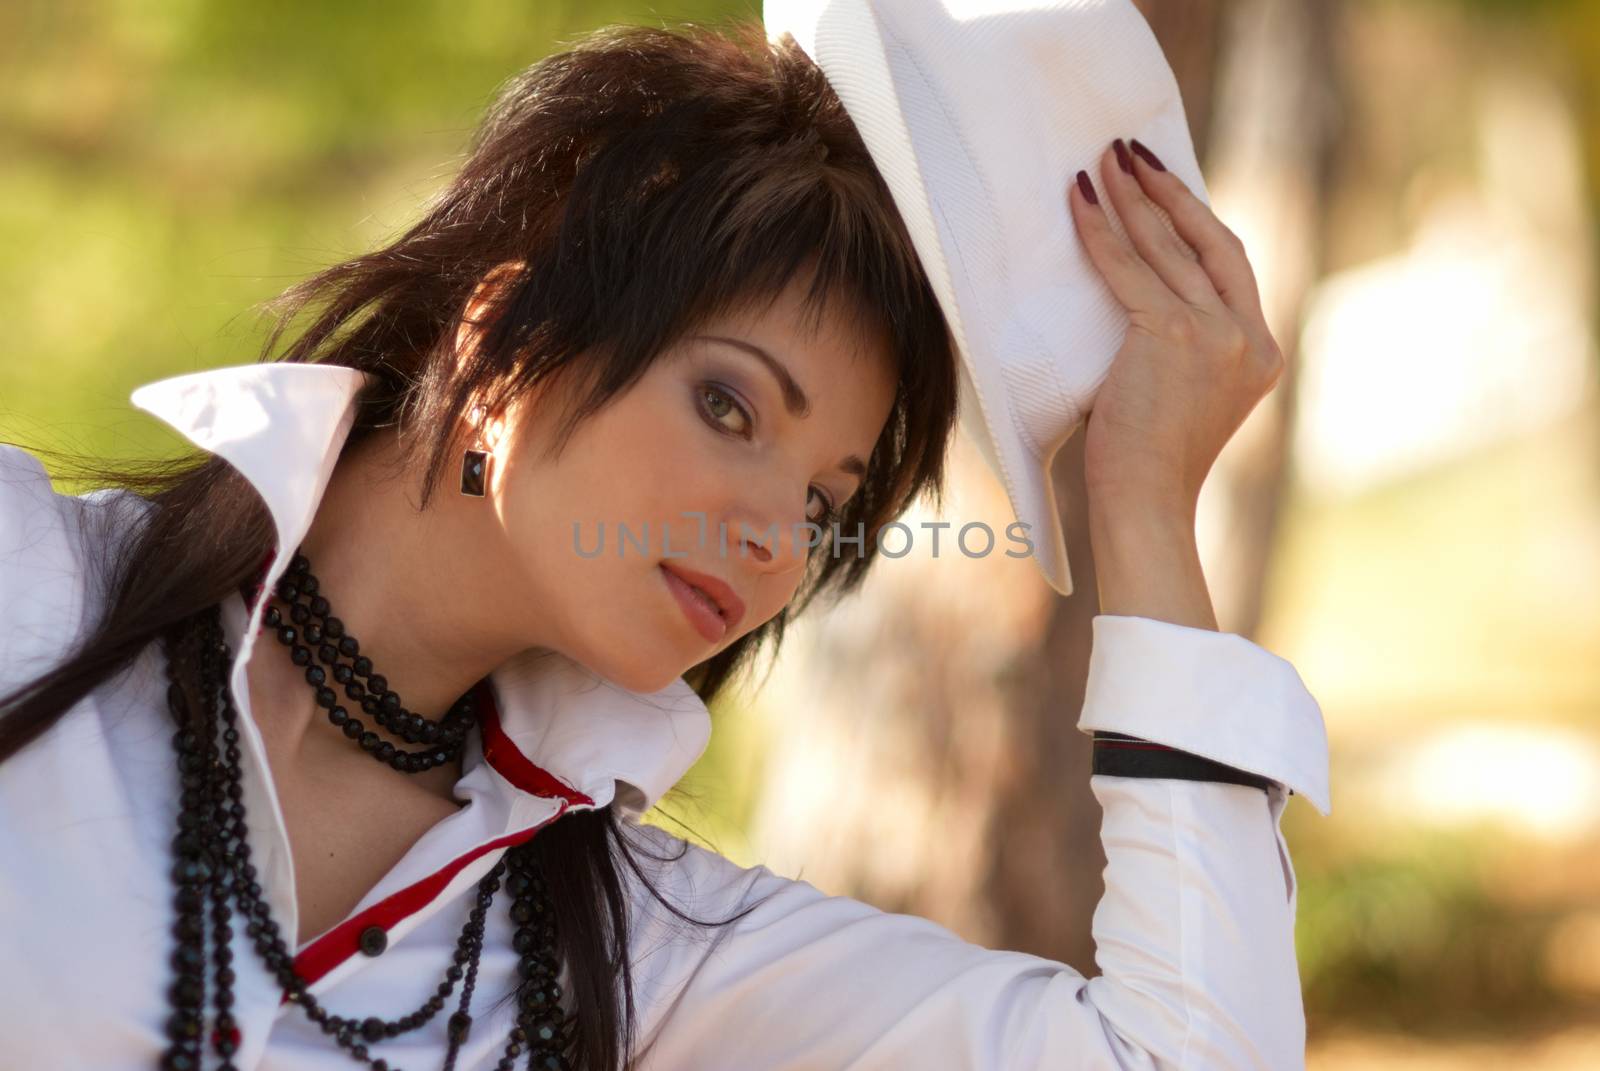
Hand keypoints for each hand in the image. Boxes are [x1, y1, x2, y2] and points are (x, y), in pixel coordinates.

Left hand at [1067, 138, 1284, 522]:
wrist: (1146, 504)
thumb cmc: (1147, 460)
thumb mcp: (1181, 394)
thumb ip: (1180, 347)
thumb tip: (1136, 297)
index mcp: (1261, 352)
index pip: (1230, 265)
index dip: (1197, 219)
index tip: (1166, 186)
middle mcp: (1249, 337)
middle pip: (1210, 241)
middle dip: (1169, 192)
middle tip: (1132, 153)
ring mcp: (1218, 336)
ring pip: (1169, 248)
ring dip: (1134, 198)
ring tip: (1104, 163)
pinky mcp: (1174, 337)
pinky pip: (1129, 270)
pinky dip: (1101, 233)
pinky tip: (1080, 202)